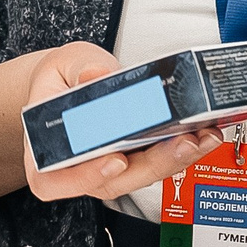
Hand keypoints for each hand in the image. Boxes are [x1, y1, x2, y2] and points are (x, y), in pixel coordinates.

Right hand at [15, 41, 221, 202]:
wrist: (67, 84)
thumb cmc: (59, 80)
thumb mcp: (61, 65)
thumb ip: (78, 69)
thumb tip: (94, 75)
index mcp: (44, 152)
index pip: (54, 179)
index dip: (86, 175)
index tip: (115, 161)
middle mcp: (76, 169)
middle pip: (112, 182)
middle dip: (152, 164)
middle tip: (182, 143)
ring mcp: (107, 170)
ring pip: (139, 177)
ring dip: (175, 160)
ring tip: (202, 136)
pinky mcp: (132, 163)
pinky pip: (154, 164)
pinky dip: (179, 152)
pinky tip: (202, 134)